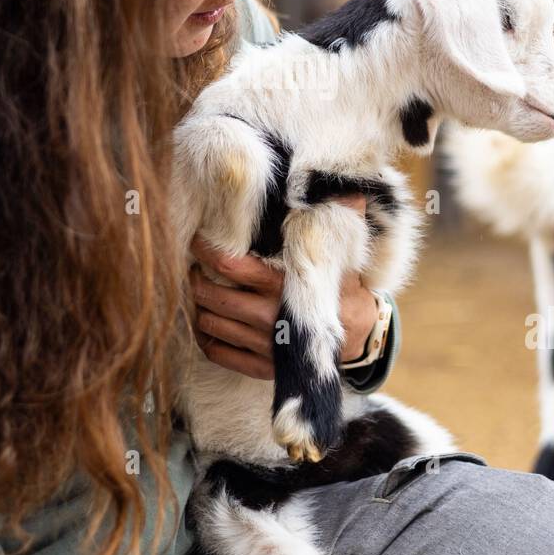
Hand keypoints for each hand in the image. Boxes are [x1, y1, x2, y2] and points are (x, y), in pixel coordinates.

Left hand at [189, 195, 377, 380]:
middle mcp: (269, 317)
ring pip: (210, 323)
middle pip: (210, 295)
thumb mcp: (342, 253)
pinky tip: (207, 322)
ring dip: (198, 306)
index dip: (205, 250)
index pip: (228, 265)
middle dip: (196, 278)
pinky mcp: (262, 368)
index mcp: (283, 286)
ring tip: (200, 291)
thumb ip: (340, 219)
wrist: (359, 336)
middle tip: (194, 267)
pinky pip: (217, 352)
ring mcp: (264, 346)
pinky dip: (205, 336)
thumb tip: (348, 185)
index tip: (195, 240)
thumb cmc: (342, 287)